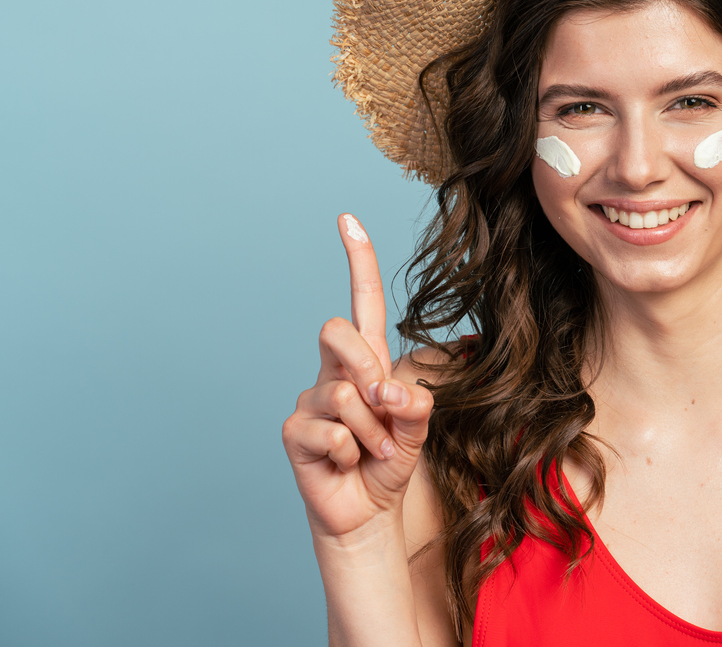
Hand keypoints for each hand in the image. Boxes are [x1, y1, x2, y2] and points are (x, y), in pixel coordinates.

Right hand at [282, 214, 433, 539]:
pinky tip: (347, 465)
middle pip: (338, 331)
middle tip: (385, 412)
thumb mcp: (417, 428)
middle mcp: (332, 371)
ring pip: (345, 394)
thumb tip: (386, 391)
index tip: (347, 219)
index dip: (357, 261)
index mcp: (366, 360)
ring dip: (373, 432)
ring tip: (371, 452)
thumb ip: (414, 403)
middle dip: (369, 369)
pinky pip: (333, 432)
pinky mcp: (295, 431)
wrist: (368, 511)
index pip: (360, 302)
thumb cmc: (389, 461)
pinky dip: (353, 454)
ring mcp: (310, 399)